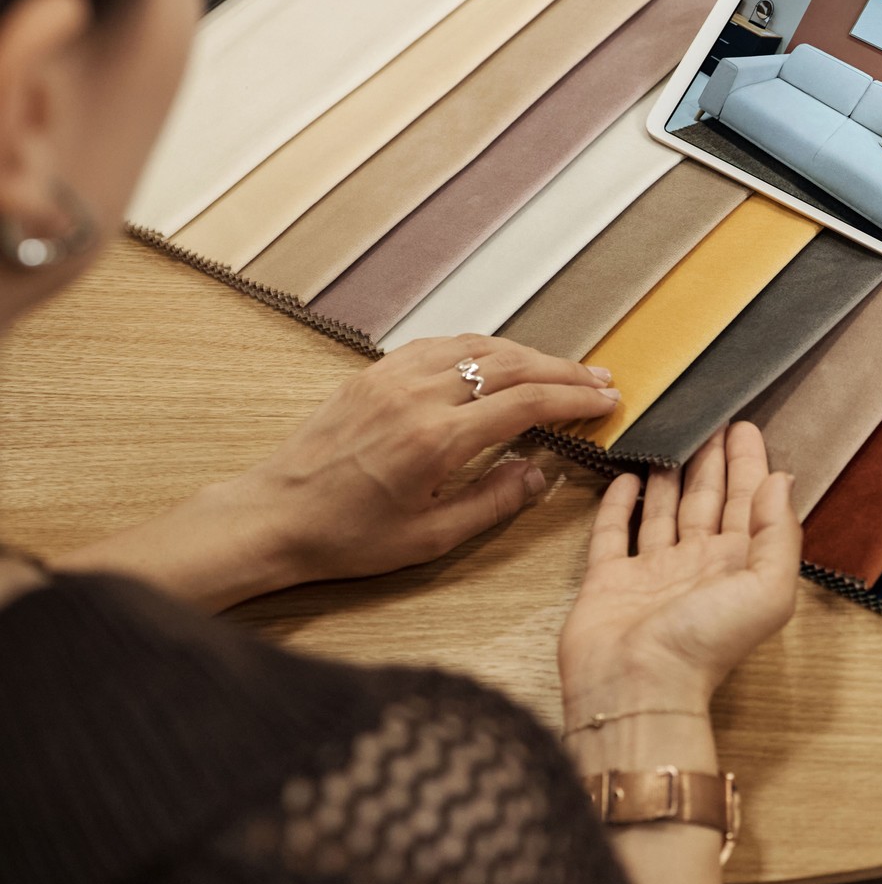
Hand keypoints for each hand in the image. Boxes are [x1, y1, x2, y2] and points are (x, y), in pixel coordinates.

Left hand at [229, 335, 620, 586]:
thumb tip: (540, 472)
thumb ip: (493, 503)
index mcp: (435, 440)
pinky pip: (440, 345)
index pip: (526, 403)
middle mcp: (416, 396)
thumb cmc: (346, 536)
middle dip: (562, 369)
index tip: (607, 400)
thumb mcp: (429, 539)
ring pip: (477, 346)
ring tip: (559, 369)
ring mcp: (392, 377)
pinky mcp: (373, 373)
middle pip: (510, 365)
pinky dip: (480, 348)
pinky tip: (498, 361)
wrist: (272, 516)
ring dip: (526, 354)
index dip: (574, 398)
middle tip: (598, 379)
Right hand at [558, 422, 801, 719]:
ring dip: (669, 477)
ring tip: (672, 439)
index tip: (744, 427)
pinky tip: (626, 479)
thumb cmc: (704, 645)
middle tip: (711, 421)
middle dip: (712, 462)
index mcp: (736, 566)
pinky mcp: (609, 581)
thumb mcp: (767, 589)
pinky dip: (619, 506)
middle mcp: (696, 566)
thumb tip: (781, 480)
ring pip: (663, 512)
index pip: (747, 502)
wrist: (637, 686)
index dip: (748, 465)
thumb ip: (779, 533)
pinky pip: (613, 534)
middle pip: (707, 501)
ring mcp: (652, 574)